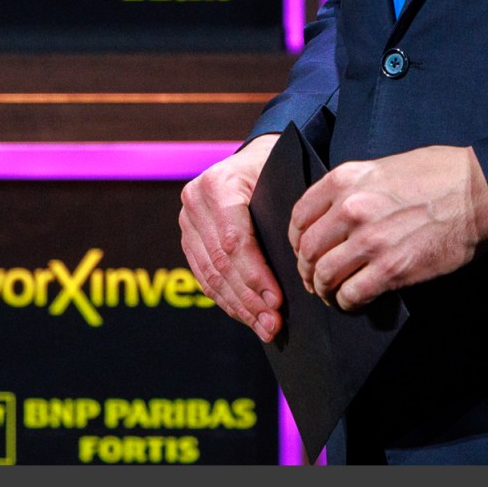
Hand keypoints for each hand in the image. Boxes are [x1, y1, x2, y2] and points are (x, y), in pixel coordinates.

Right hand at [179, 138, 283, 341]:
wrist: (254, 157)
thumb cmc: (278, 172)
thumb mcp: (285, 184)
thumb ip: (286, 221)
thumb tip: (300, 270)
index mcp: (217, 185)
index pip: (234, 241)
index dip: (256, 276)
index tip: (278, 302)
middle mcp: (194, 203)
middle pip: (221, 263)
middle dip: (249, 299)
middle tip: (274, 325)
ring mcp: (187, 221)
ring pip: (210, 274)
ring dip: (239, 306)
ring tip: (265, 329)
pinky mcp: (187, 238)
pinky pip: (204, 276)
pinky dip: (226, 300)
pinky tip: (247, 317)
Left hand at [289, 145, 487, 310]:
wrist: (479, 192)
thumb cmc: (439, 174)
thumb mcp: (384, 167)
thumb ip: (355, 187)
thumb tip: (337, 211)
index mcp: (345, 180)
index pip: (300, 215)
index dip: (296, 239)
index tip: (303, 250)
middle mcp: (350, 208)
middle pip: (308, 249)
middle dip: (306, 269)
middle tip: (314, 279)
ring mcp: (369, 240)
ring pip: (324, 275)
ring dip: (323, 290)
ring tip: (331, 294)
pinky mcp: (391, 269)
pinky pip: (352, 294)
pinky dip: (347, 304)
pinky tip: (353, 303)